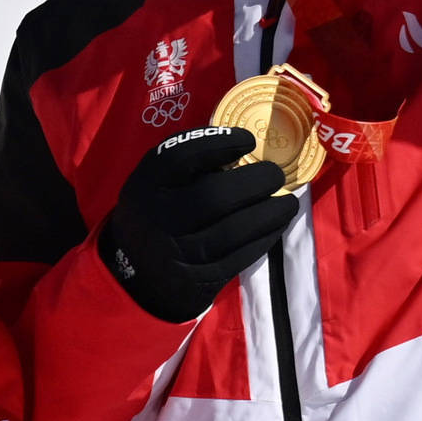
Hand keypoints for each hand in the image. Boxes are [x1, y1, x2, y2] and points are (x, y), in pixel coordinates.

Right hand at [97, 125, 298, 323]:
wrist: (134, 275)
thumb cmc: (157, 216)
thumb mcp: (154, 187)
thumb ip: (188, 168)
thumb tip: (245, 150)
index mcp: (144, 188)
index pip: (179, 157)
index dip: (217, 143)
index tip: (247, 140)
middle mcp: (157, 220)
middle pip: (213, 196)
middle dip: (255, 181)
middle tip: (275, 175)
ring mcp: (176, 254)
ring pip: (233, 231)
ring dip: (270, 213)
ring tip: (287, 203)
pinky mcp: (197, 280)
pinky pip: (240, 257)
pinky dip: (265, 238)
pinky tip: (275, 225)